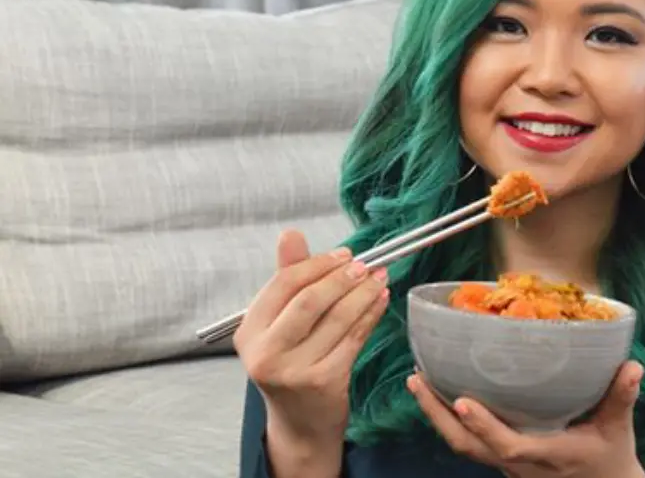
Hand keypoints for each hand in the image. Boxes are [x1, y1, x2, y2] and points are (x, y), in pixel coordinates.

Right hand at [233, 230, 389, 472]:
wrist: (300, 424)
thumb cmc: (291, 365)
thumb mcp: (279, 325)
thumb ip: (287, 278)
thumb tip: (291, 234)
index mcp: (248, 333)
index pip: (283, 284)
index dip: (317, 264)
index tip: (343, 255)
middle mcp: (266, 353)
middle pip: (310, 300)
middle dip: (342, 277)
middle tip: (365, 265)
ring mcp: (295, 370)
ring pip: (338, 318)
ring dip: (364, 293)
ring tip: (380, 278)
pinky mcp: (325, 382)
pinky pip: (355, 338)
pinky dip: (371, 315)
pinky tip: (381, 301)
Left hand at [408, 361, 644, 477]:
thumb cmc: (610, 459)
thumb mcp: (618, 430)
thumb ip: (621, 398)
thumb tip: (632, 366)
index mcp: (546, 455)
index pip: (508, 446)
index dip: (484, 426)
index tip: (462, 402)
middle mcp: (519, 464)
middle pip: (467, 447)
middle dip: (437, 416)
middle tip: (416, 381)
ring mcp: (508, 464)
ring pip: (463, 446)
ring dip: (437, 416)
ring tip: (418, 382)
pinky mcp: (504, 459)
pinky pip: (470, 443)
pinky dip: (451, 420)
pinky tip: (441, 394)